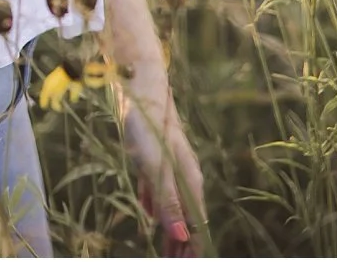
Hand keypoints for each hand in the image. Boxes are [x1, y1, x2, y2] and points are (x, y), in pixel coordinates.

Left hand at [119, 73, 205, 254]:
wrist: (140, 92)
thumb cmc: (149, 130)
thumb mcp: (157, 170)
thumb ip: (169, 202)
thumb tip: (183, 236)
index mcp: (189, 180)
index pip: (196, 224)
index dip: (192, 246)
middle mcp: (184, 175)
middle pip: (186, 217)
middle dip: (181, 242)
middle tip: (171, 260)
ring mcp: (171, 166)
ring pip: (172, 205)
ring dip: (169, 229)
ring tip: (163, 249)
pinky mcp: (156, 158)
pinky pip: (158, 190)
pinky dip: (155, 206)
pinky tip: (149, 213)